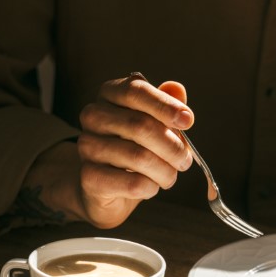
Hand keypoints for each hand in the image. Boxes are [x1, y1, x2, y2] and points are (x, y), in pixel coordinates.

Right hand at [75, 74, 193, 227]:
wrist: (105, 188)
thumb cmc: (133, 150)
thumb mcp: (154, 124)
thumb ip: (165, 106)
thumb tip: (176, 89)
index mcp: (109, 94)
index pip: (136, 90)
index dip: (165, 105)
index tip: (188, 121)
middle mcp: (93, 116)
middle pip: (140, 125)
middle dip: (172, 146)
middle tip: (185, 161)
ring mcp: (87, 146)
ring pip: (138, 157)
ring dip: (165, 171)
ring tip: (170, 177)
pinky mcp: (89, 177)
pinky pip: (132, 183)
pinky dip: (150, 187)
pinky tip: (151, 187)